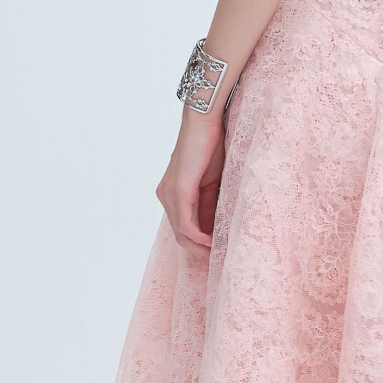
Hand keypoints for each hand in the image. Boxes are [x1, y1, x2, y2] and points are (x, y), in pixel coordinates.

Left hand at [156, 104, 227, 250]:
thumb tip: (216, 228)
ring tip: (217, 255)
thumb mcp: (212, 182)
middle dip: (198, 251)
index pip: (183, 227)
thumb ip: (210, 204)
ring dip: (199, 247)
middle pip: (179, 235)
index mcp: (172, 192)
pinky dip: (198, 237)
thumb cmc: (210, 146)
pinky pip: (186, 224)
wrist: (204, 122)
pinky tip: (211, 243)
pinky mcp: (179, 191)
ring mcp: (169, 194)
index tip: (216, 253)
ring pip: (181, 233)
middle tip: (217, 261)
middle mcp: (165, 195)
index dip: (198, 243)